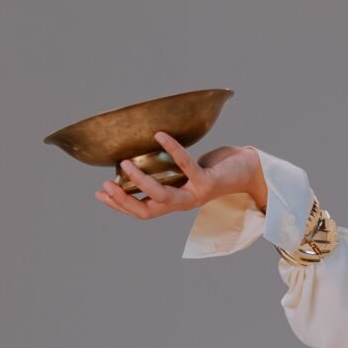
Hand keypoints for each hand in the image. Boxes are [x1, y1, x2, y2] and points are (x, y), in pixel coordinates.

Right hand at [94, 131, 258, 219]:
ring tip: (124, 164)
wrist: (248, 171)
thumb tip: (139, 160)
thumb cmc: (213, 169)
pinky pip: (185, 164)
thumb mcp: (183, 173)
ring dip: (140, 182)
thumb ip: (164, 173)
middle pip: (147, 210)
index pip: (142, 211)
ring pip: (162, 194)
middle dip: (124, 200)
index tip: (100, 193)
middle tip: (105, 185)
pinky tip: (159, 135)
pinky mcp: (207, 180)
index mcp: (174, 203)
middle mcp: (182, 203)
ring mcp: (195, 194)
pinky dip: (172, 148)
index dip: (119, 206)